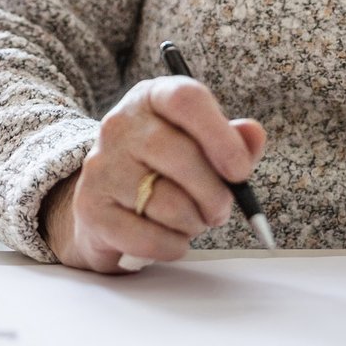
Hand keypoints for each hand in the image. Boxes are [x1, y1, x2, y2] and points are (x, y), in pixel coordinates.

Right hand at [43, 77, 265, 273]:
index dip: (221, 137)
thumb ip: (232, 142)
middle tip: (219, 210)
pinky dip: (171, 247)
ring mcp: (101, 165)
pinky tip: (168, 238)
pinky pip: (149, 238)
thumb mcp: (201, 147)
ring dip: (193, 223)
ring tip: (190, 220)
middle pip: (183, 157)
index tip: (240, 171)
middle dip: (215, 195)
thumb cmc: (164, 171)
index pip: (186, 99)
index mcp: (152, 98)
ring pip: (169, 204)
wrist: (107, 204)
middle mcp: (120, 124)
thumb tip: (254, 134)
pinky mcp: (91, 207)